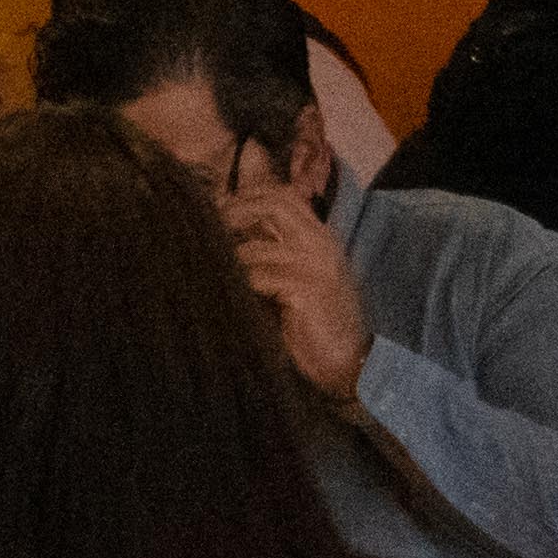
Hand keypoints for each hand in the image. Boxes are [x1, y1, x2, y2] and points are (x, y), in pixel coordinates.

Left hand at [225, 177, 372, 395]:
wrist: (348, 362)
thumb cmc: (310, 319)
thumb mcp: (292, 274)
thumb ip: (269, 246)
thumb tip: (223, 220)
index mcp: (317, 237)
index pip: (282, 194)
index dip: (245, 196)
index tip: (215, 210)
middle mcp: (321, 244)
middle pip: (274, 203)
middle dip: (234, 212)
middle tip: (209, 230)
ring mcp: (317, 266)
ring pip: (255, 248)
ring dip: (227, 261)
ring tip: (211, 272)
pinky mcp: (308, 290)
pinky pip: (258, 278)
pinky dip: (239, 286)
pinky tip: (230, 297)